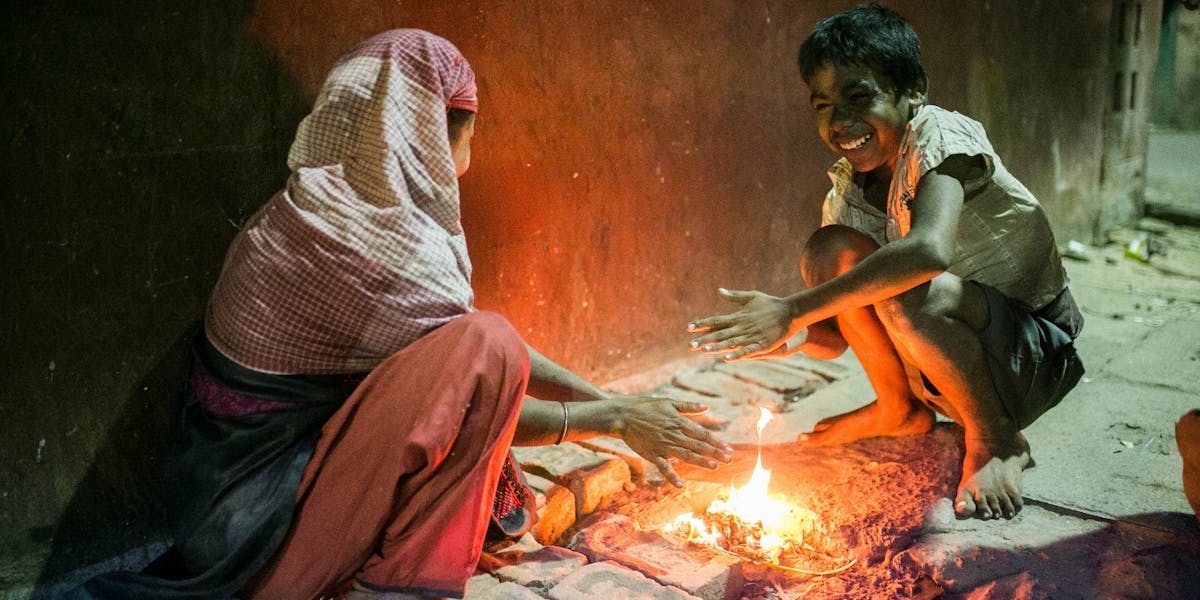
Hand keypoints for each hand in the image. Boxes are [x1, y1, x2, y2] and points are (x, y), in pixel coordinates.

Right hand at [612, 395, 732, 486]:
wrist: (623, 415)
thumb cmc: (646, 406)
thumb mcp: (669, 402)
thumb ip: (689, 406)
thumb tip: (707, 407)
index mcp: (679, 422)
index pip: (702, 434)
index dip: (716, 442)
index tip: (729, 448)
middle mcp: (673, 434)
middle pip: (698, 445)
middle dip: (715, 452)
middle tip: (729, 459)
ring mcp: (663, 445)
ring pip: (686, 455)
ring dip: (701, 461)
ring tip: (715, 466)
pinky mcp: (652, 454)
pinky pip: (663, 467)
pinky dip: (671, 476)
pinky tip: (680, 485)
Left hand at [687, 288, 802, 360]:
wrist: (791, 312)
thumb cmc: (771, 304)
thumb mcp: (752, 296)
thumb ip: (735, 296)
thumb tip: (720, 291)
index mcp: (738, 316)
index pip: (716, 321)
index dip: (702, 324)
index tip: (689, 327)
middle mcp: (742, 326)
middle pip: (719, 334)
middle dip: (704, 339)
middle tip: (690, 345)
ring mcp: (751, 336)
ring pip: (730, 343)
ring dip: (716, 347)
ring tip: (703, 351)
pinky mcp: (761, 344)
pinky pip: (746, 351)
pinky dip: (736, 355)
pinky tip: (725, 359)